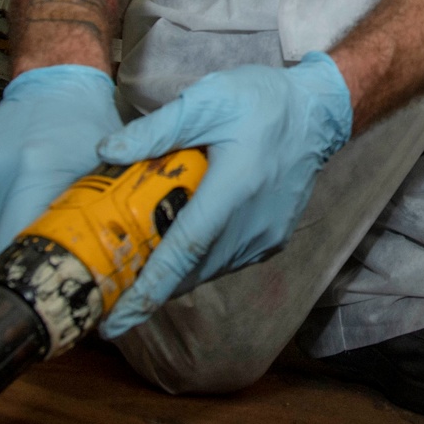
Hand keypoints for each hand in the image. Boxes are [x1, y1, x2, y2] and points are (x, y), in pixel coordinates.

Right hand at [0, 65, 122, 260]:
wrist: (54, 88)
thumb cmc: (84, 132)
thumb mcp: (101, 175)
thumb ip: (92, 219)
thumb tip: (92, 272)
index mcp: (32, 172)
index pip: (13, 248)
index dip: (30, 265)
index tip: (45, 265)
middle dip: (14, 251)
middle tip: (40, 237)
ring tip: (22, 217)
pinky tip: (3, 205)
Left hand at [97, 51, 351, 338]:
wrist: (316, 112)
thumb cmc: (259, 101)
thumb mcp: (207, 100)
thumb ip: (157, 128)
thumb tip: (107, 151)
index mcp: (233, 190)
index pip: (184, 252)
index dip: (146, 290)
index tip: (113, 324)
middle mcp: (252, 225)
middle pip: (191, 270)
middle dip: (147, 287)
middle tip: (107, 293)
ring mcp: (266, 237)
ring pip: (208, 270)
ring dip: (173, 273)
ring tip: (135, 267)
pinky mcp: (272, 239)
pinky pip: (226, 261)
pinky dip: (198, 261)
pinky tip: (177, 244)